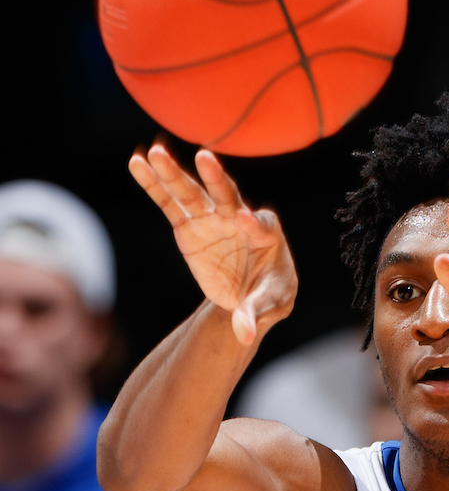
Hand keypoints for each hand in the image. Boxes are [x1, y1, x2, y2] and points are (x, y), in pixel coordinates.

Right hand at [129, 145, 297, 344]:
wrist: (248, 294)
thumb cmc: (268, 293)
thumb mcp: (268, 305)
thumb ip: (254, 315)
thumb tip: (243, 336)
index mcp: (267, 233)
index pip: (262, 225)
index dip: (254, 223)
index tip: (245, 221)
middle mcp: (238, 217)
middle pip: (227, 196)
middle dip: (217, 179)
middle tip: (206, 159)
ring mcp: (212, 219)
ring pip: (193, 194)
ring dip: (175, 174)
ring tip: (156, 154)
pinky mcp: (189, 226)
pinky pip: (169, 203)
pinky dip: (154, 185)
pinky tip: (137, 164)